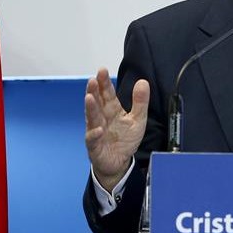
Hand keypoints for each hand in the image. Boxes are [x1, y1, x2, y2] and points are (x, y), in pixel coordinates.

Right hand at [84, 67, 148, 190]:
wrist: (119, 162)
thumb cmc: (125, 139)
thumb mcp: (138, 119)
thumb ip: (140, 102)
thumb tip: (143, 82)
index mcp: (112, 110)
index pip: (107, 94)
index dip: (105, 83)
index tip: (102, 70)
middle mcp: (102, 118)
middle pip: (97, 103)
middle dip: (94, 91)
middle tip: (93, 80)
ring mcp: (96, 131)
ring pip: (92, 118)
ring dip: (91, 108)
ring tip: (89, 97)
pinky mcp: (95, 146)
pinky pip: (92, 140)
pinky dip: (94, 134)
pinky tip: (98, 129)